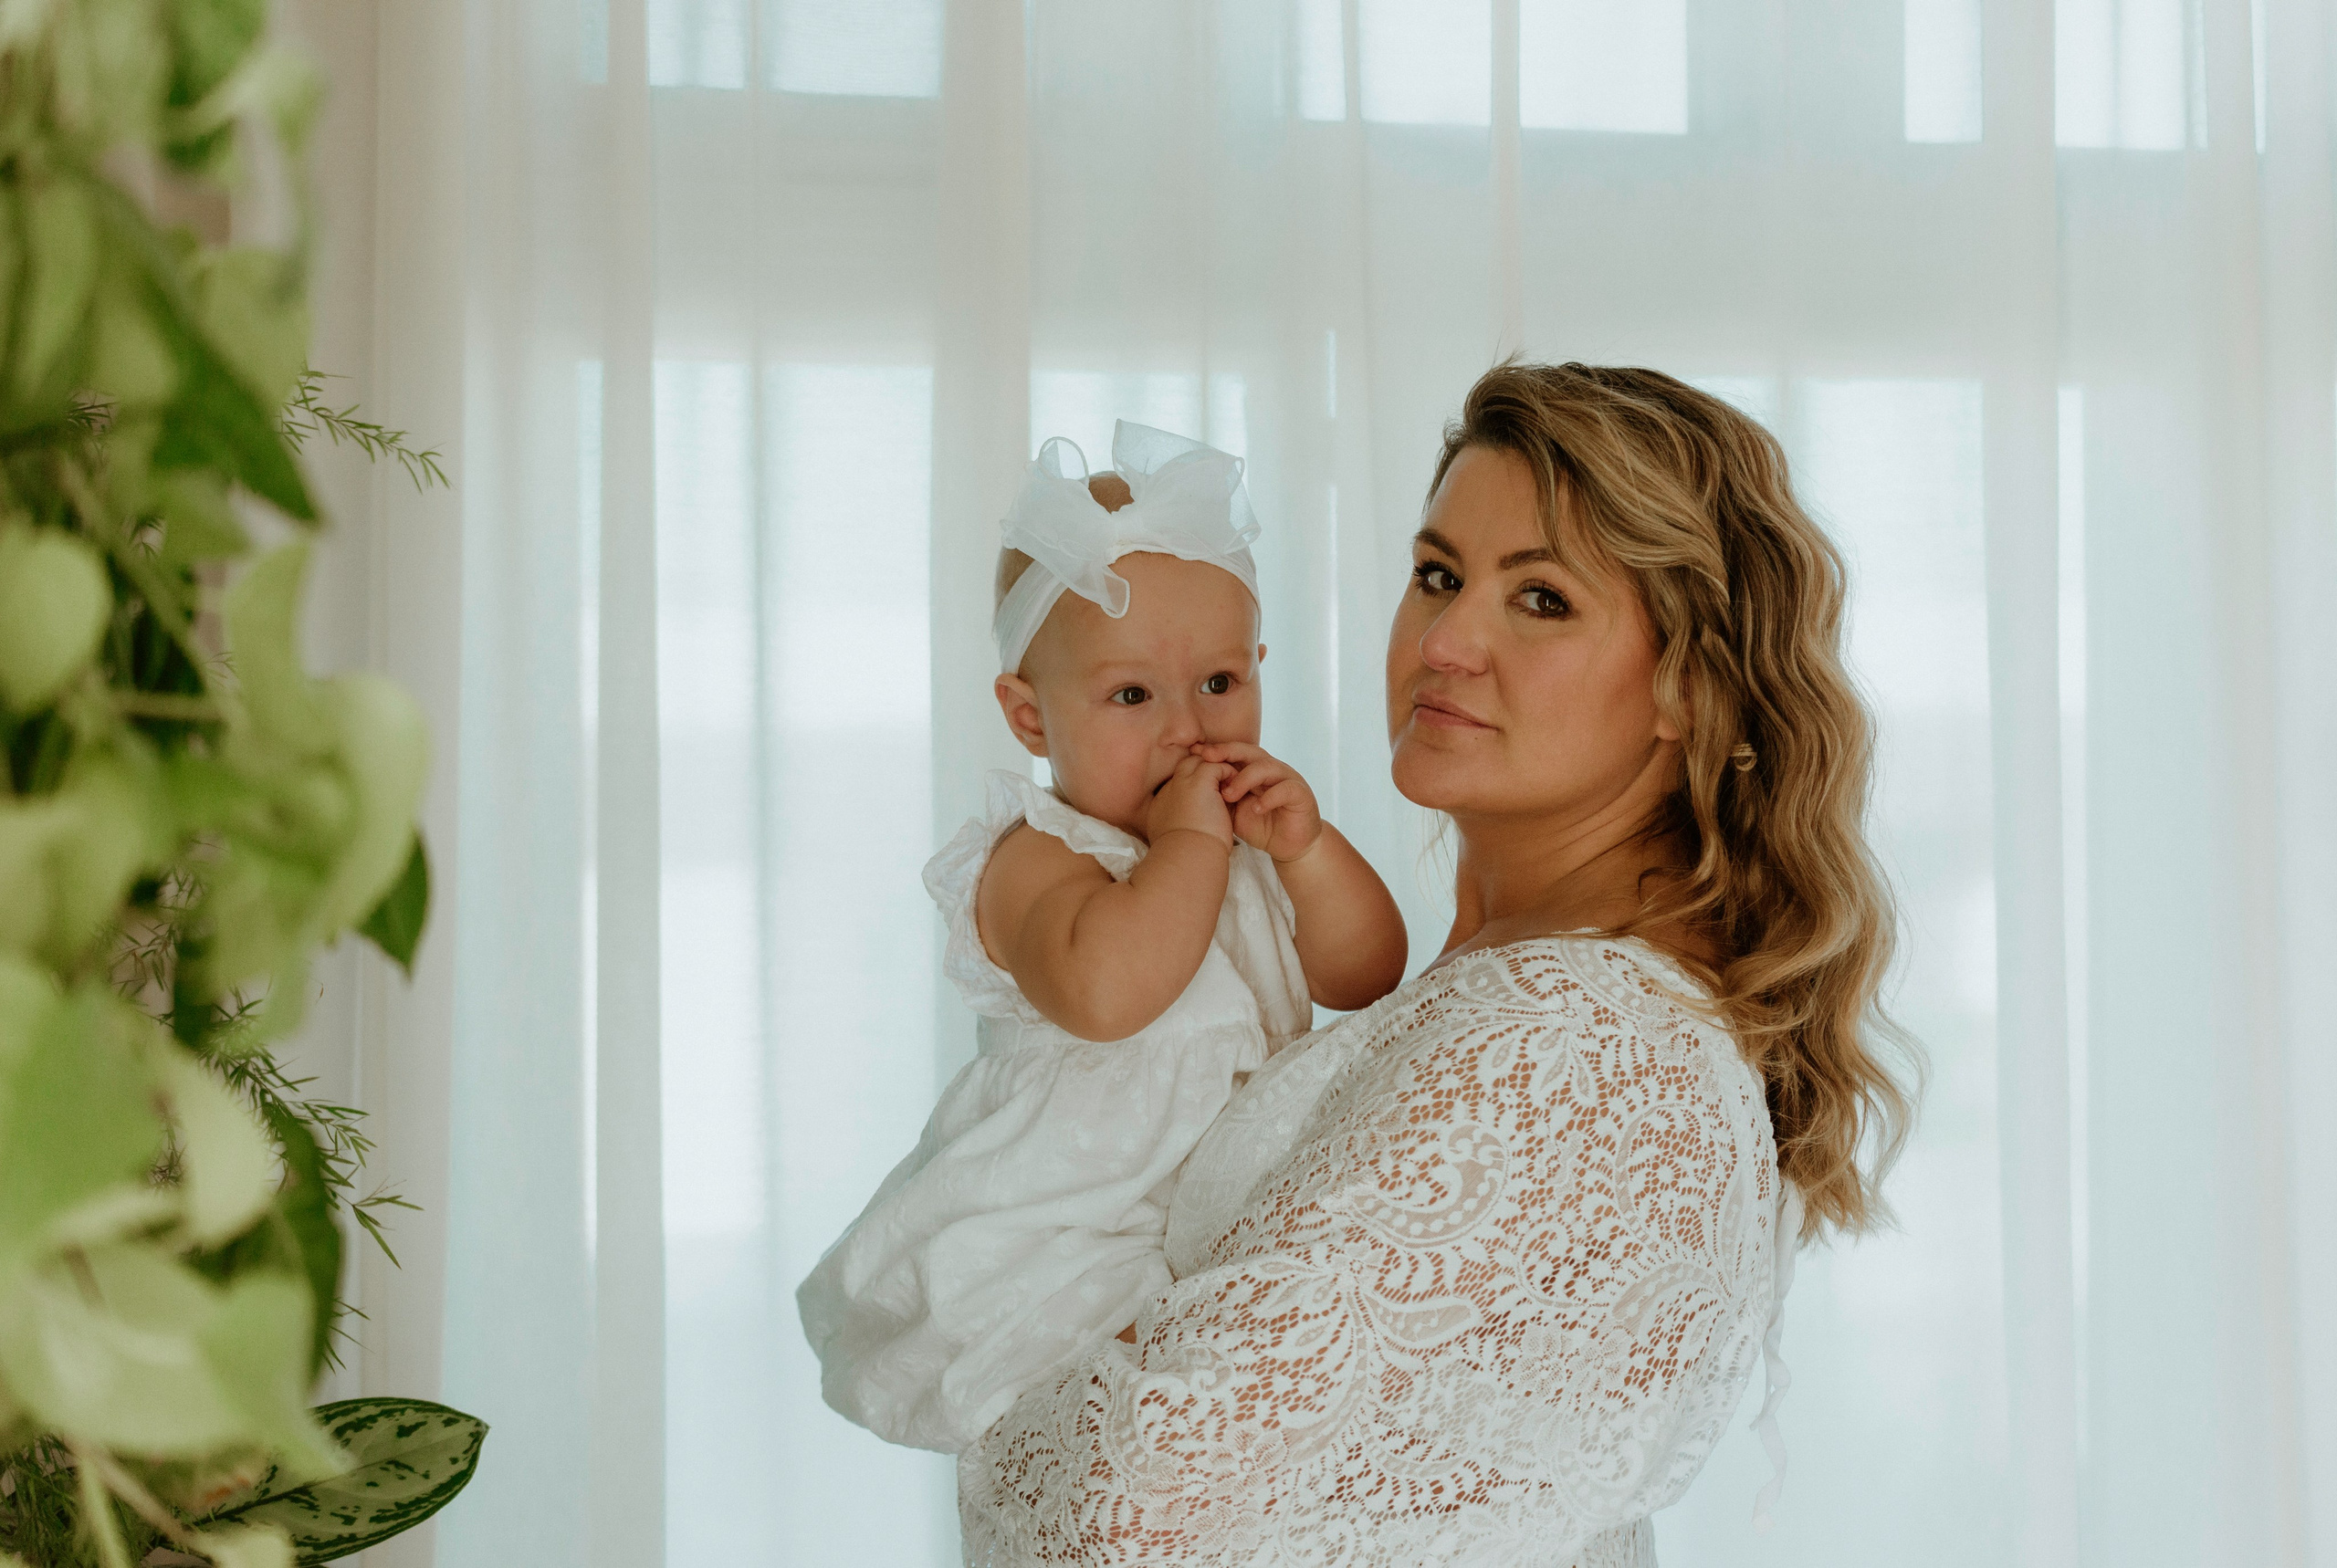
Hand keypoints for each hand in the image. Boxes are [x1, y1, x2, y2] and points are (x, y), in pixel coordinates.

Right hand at [1145, 753, 1236, 849]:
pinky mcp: (1199, 781)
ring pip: (1199, 762)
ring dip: (1214, 771)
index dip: (1191, 788)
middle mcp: (1168, 791)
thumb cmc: (1186, 858)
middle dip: (1201, 772)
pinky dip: (1227, 773)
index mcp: (1160, 806)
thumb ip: (1176, 830)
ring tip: (1229, 785)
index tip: (1205, 799)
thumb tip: (1186, 830)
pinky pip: (1215, 766)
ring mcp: (1182, 783)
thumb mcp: (1173, 843)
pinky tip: (1236, 789)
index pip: (1175, 786)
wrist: (1188, 859)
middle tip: (1220, 785)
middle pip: (1184, 768)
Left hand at [1191, 742, 1321, 862]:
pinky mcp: (1301, 795)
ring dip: (1245, 778)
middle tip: (1207, 757)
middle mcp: (1271, 770)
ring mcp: (1288, 779)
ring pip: (1267, 766)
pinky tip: (1256, 808)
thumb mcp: (1234, 811)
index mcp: (1254, 770)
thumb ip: (1221, 797)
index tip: (1193, 751)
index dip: (1215, 751)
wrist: (1290, 847)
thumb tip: (1194, 786)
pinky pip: (1285, 789)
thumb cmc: (1262, 826)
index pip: (1234, 753)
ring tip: (1228, 794)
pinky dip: (1269, 798)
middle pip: (1249, 752)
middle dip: (1227, 752)